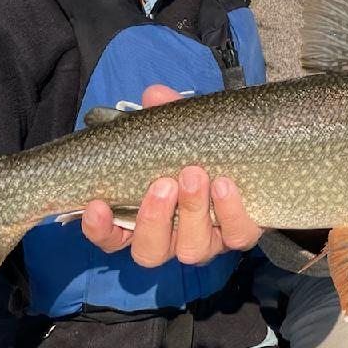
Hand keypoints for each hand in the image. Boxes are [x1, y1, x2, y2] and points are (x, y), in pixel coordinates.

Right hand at [80, 84, 263, 265]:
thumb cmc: (199, 150)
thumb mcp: (179, 131)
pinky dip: (231, 211)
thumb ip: (164, 116)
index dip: (99, 229)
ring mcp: (206, 241)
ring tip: (194, 174)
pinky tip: (225, 184)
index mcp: (144, 218)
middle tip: (163, 183)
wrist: (251, 157)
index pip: (111, 238)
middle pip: (150, 252)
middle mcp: (171, 239)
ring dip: (191, 211)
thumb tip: (154, 96)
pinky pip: (237, 236)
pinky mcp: (239, 234)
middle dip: (153, 219)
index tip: (97, 204)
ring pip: (191, 249)